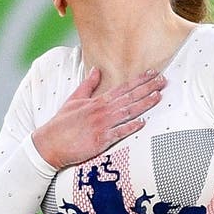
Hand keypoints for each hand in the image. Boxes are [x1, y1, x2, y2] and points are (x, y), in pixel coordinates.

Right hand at [31, 68, 165, 169]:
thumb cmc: (61, 123)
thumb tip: (96, 70)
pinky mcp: (100, 140)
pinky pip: (119, 132)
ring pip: (128, 112)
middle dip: (148, 88)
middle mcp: (102, 111)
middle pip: (130, 97)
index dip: (140, 80)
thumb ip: (88, 85)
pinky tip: (143, 122)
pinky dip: (131, 127)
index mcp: (97, 101)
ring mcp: (102, 125)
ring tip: (159, 96)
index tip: (153, 73)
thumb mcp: (73, 99)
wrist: (50, 143)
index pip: (123, 87)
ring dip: (144, 104)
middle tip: (163, 80)